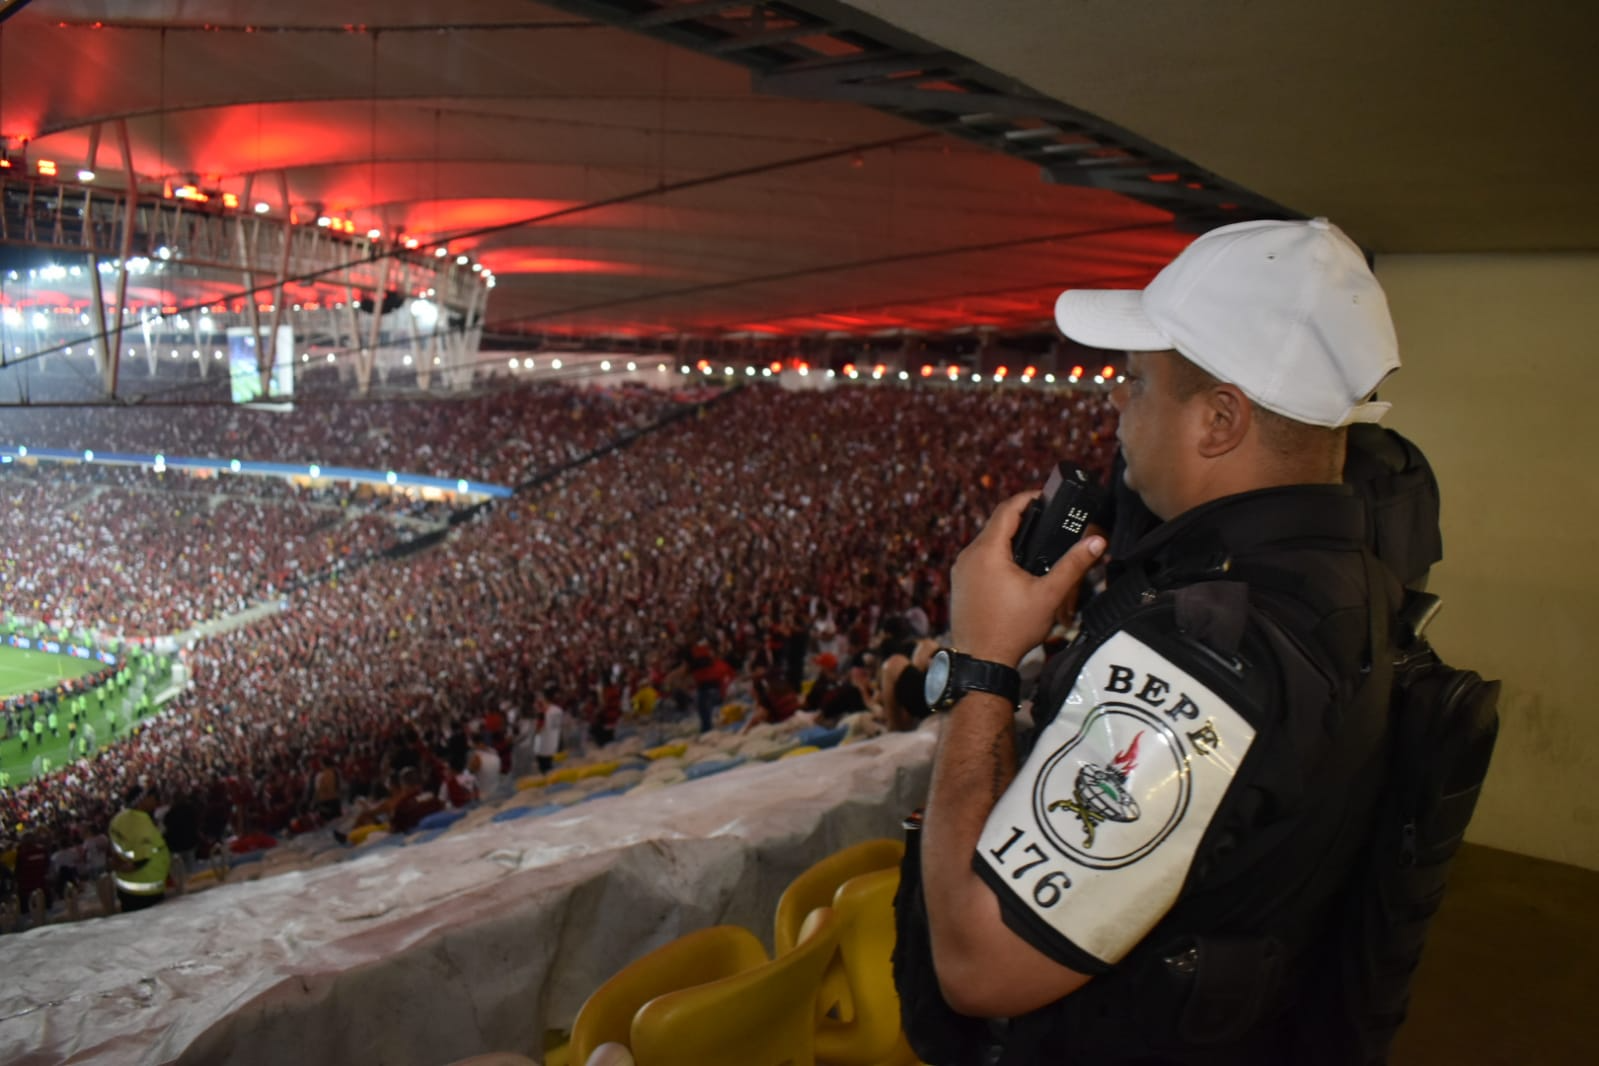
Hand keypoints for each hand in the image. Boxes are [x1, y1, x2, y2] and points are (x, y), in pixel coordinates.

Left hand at [950, 492, 1105, 666]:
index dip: (1027, 498)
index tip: (1045, 497)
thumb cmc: (1013, 629)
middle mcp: (968, 555)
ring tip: (1035, 541)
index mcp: (987, 551)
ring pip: (986, 542)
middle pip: (995, 524)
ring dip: (1008, 538)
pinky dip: (997, 555)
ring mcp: (960, 570)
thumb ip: (1073, 565)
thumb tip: (1097, 541)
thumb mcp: (1048, 595)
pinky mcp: (959, 584)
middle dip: (1021, 519)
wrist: (982, 661)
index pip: (1006, 509)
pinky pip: (978, 559)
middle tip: (1047, 519)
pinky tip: (1016, 567)